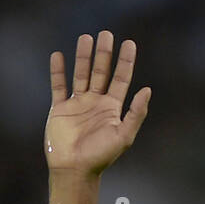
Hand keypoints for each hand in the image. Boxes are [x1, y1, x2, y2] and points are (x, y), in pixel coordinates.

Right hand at [45, 30, 150, 176]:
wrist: (74, 169)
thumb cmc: (101, 156)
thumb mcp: (124, 136)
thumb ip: (136, 113)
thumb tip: (147, 90)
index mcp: (112, 108)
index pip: (121, 79)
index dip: (125, 62)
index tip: (129, 43)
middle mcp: (96, 103)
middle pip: (101, 72)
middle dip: (104, 53)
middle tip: (106, 34)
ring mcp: (78, 104)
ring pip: (81, 74)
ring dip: (83, 57)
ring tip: (86, 38)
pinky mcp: (60, 109)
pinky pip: (58, 86)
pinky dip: (58, 71)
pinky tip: (58, 56)